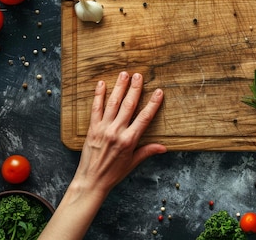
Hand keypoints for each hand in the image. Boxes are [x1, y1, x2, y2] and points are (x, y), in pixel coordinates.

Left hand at [74, 72, 166, 196]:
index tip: (158, 92)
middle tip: (139, 75)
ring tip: (124, 74)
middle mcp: (117, 132)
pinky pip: (96, 109)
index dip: (153, 104)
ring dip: (119, 88)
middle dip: (135, 89)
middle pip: (128, 106)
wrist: (91, 181)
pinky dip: (98, 96)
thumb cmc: (113, 173)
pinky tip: (101, 84)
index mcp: (129, 140)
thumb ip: (147, 151)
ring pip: (113, 103)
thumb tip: (163, 147)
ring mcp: (103, 129)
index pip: (144, 118)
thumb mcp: (133, 163)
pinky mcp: (92, 129)